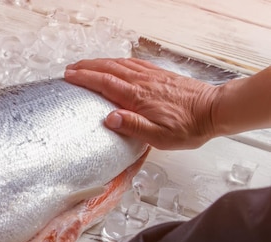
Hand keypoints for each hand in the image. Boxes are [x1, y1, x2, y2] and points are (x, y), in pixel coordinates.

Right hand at [65, 58, 219, 149]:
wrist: (215, 110)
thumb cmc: (189, 127)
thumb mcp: (160, 137)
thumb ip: (133, 127)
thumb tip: (109, 119)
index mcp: (137, 97)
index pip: (104, 83)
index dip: (84, 78)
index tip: (69, 76)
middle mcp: (142, 82)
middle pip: (108, 69)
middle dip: (87, 67)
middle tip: (70, 69)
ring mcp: (150, 76)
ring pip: (119, 64)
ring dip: (99, 63)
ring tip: (86, 65)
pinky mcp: (159, 75)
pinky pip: (133, 64)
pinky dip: (118, 62)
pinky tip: (115, 64)